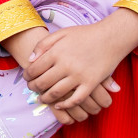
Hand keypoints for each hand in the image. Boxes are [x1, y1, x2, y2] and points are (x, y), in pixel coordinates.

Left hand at [3, 24, 117, 124]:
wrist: (111, 37)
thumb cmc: (85, 34)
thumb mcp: (61, 33)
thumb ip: (43, 44)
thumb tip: (30, 59)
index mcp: (56, 52)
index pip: (34, 69)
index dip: (27, 76)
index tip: (27, 78)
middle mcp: (65, 65)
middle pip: (42, 83)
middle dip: (33, 88)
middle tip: (32, 89)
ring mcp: (79, 76)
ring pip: (56, 93)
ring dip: (46, 98)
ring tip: (42, 98)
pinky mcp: (91, 83)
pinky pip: (76, 99)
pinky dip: (65, 105)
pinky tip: (59, 104)